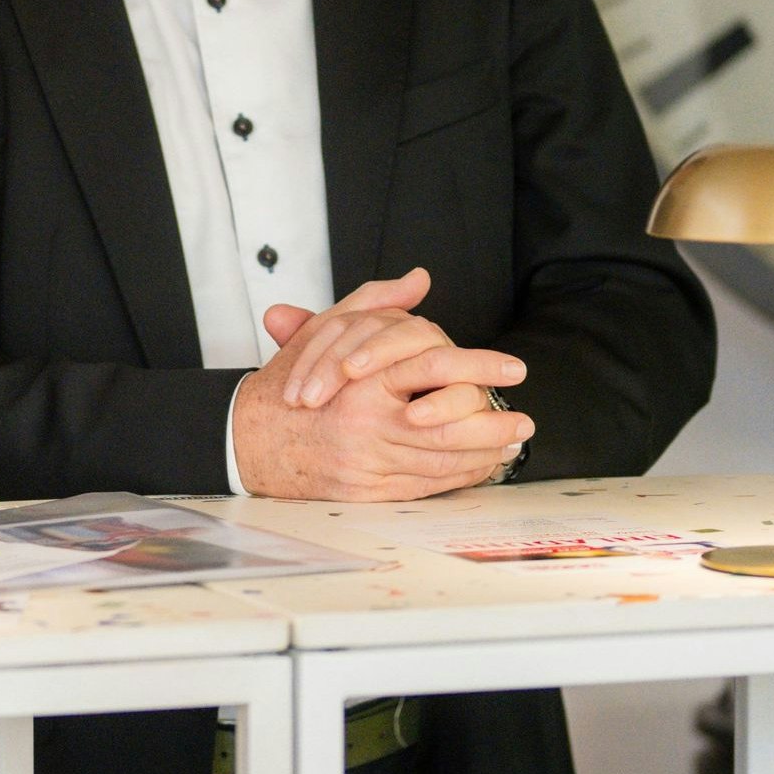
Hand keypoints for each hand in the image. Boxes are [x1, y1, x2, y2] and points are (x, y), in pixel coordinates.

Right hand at [232, 271, 531, 500]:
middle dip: (493, 425)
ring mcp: (367, 463)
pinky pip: (421, 487)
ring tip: (510, 444)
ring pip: (439, 462)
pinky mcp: (364, 492)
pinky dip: (453, 479)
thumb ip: (375, 303)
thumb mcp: (326, 333)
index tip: (513, 369)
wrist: (247, 440)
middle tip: (526, 422)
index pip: (434, 369)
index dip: (479, 368)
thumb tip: (418, 281)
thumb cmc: (288, 387)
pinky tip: (476, 468)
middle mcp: (367, 424)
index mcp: (362, 381)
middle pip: (448, 426)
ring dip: (481, 455)